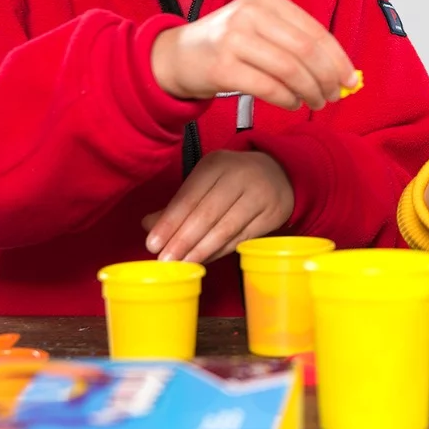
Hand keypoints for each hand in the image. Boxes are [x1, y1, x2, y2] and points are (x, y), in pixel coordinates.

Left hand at [143, 149, 293, 263]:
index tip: (153, 244)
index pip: (188, 196)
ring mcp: (259, 195)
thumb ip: (178, 204)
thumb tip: (148, 225)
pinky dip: (220, 252)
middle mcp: (239, 176)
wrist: (279, 173)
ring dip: (200, 250)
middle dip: (182, 240)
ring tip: (182, 264)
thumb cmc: (232, 179)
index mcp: (216, 164)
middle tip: (165, 260)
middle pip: (206, 214)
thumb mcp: (206, 181)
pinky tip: (205, 260)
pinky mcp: (272, 215)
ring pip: (225, 229)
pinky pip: (241, 238)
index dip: (170, 222)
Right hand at [151, 0, 356, 109]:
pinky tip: (293, 104)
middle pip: (306, 50)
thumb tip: (343, 71)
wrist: (176, 55)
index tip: (350, 79)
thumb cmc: (229, 44)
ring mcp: (234, 39)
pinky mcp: (222, 67)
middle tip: (335, 96)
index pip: (315, 31)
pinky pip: (268, 87)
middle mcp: (251, 14)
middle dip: (327, 78)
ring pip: (290, 69)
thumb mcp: (261, 28)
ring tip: (316, 103)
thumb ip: (298, 42)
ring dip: (310, 91)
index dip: (337, 59)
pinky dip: (287, 99)